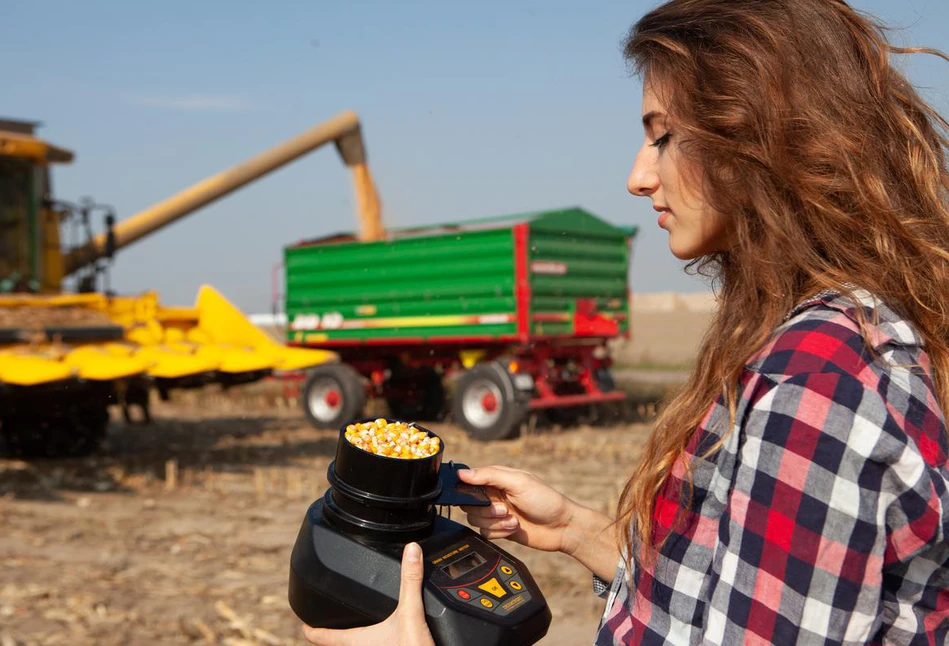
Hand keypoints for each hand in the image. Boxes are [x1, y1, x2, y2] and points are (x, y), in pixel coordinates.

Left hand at [302, 542, 434, 645]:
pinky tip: (387, 637)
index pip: (324, 636)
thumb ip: (410, 581)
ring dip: (356, 640)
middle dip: (334, 635)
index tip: (303, 625)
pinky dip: (377, 641)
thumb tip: (411, 551)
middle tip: (327, 624)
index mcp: (358, 641)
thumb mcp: (411, 613)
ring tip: (355, 629)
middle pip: (340, 644)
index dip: (311, 630)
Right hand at [458, 466, 575, 553]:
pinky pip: (485, 533)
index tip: (484, 499)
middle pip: (469, 504)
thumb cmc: (545, 500)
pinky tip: (514, 528)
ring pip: (475, 520)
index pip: (470, 482)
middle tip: (504, 510)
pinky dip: (499, 532)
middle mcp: (494, 495)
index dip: (471, 492)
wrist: (562, 528)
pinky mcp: (500, 529)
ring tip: (513, 520)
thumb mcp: (518, 482)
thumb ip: (489, 475)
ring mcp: (497, 513)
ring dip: (495, 523)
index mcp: (497, 478)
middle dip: (486, 510)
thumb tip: (462, 473)